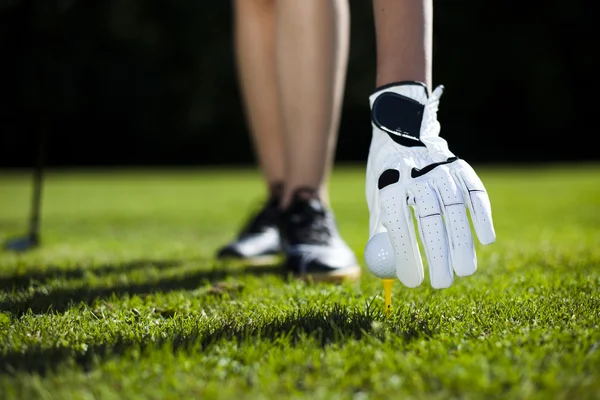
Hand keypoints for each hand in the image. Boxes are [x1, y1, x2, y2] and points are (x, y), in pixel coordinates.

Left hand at [364, 82, 494, 288]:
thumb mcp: (376, 197)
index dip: (407, 255)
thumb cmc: (386, 173)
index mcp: (389, 185)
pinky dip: (482, 216)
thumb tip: (390, 268)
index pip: (399, 225)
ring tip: (464, 271)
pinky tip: (486, 240)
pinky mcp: (459, 166)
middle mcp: (416, 176)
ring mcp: (440, 169)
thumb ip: (383, 228)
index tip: (413, 282)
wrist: (401, 128)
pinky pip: (475, 192)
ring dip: (462, 242)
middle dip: (437, 256)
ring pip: (455, 210)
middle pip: (429, 220)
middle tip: (442, 283)